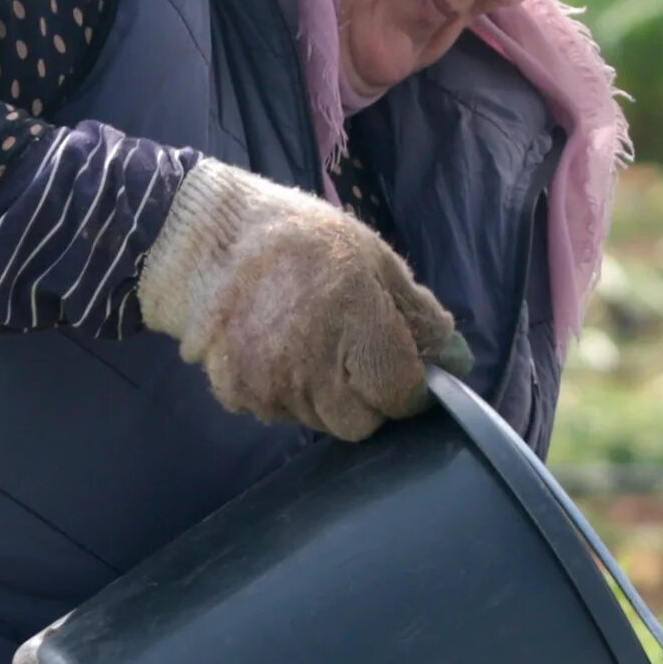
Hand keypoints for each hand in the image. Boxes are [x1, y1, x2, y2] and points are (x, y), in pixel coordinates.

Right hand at [137, 158, 471, 439]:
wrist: (204, 241)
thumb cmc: (298, 240)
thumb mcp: (371, 257)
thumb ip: (416, 313)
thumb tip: (457, 360)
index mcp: (353, 317)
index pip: (400, 394)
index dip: (409, 387)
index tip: (403, 368)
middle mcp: (310, 360)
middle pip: (360, 423)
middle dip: (368, 399)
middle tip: (355, 358)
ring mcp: (269, 383)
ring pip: (320, 422)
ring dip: (327, 397)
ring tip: (312, 346)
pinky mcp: (237, 395)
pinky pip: (280, 413)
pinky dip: (287, 393)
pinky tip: (277, 351)